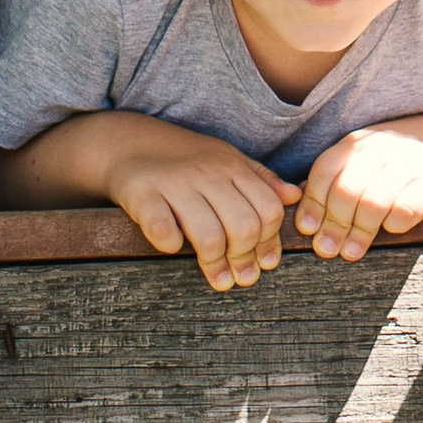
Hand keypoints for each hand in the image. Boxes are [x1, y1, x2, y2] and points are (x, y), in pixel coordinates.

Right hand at [103, 122, 299, 290]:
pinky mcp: (142, 194)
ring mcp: (174, 183)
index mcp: (232, 167)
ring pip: (208, 234)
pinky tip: (174, 248)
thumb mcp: (227, 161)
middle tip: (240, 277)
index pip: (268, 209)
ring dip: (214, 263)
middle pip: (243, 226)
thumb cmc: (186, 160)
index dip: (269, 242)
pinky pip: (163, 230)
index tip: (264, 263)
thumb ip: (261, 179)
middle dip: (244, 258)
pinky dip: (171, 244)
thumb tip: (293, 197)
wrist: (129, 144)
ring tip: (217, 278)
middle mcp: (207, 173)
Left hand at [296, 125, 422, 257]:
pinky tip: (389, 229)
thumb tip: (304, 220)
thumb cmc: (388, 159)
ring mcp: (409, 160)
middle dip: (334, 225)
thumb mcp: (358, 161)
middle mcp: (380, 147)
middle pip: (347, 190)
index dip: (313, 204)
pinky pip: (408, 207)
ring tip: (351, 252)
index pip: (325, 172)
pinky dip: (395, 223)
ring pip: (375, 202)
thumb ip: (332, 184)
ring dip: (360, 232)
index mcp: (356, 143)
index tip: (307, 230)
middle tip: (327, 250)